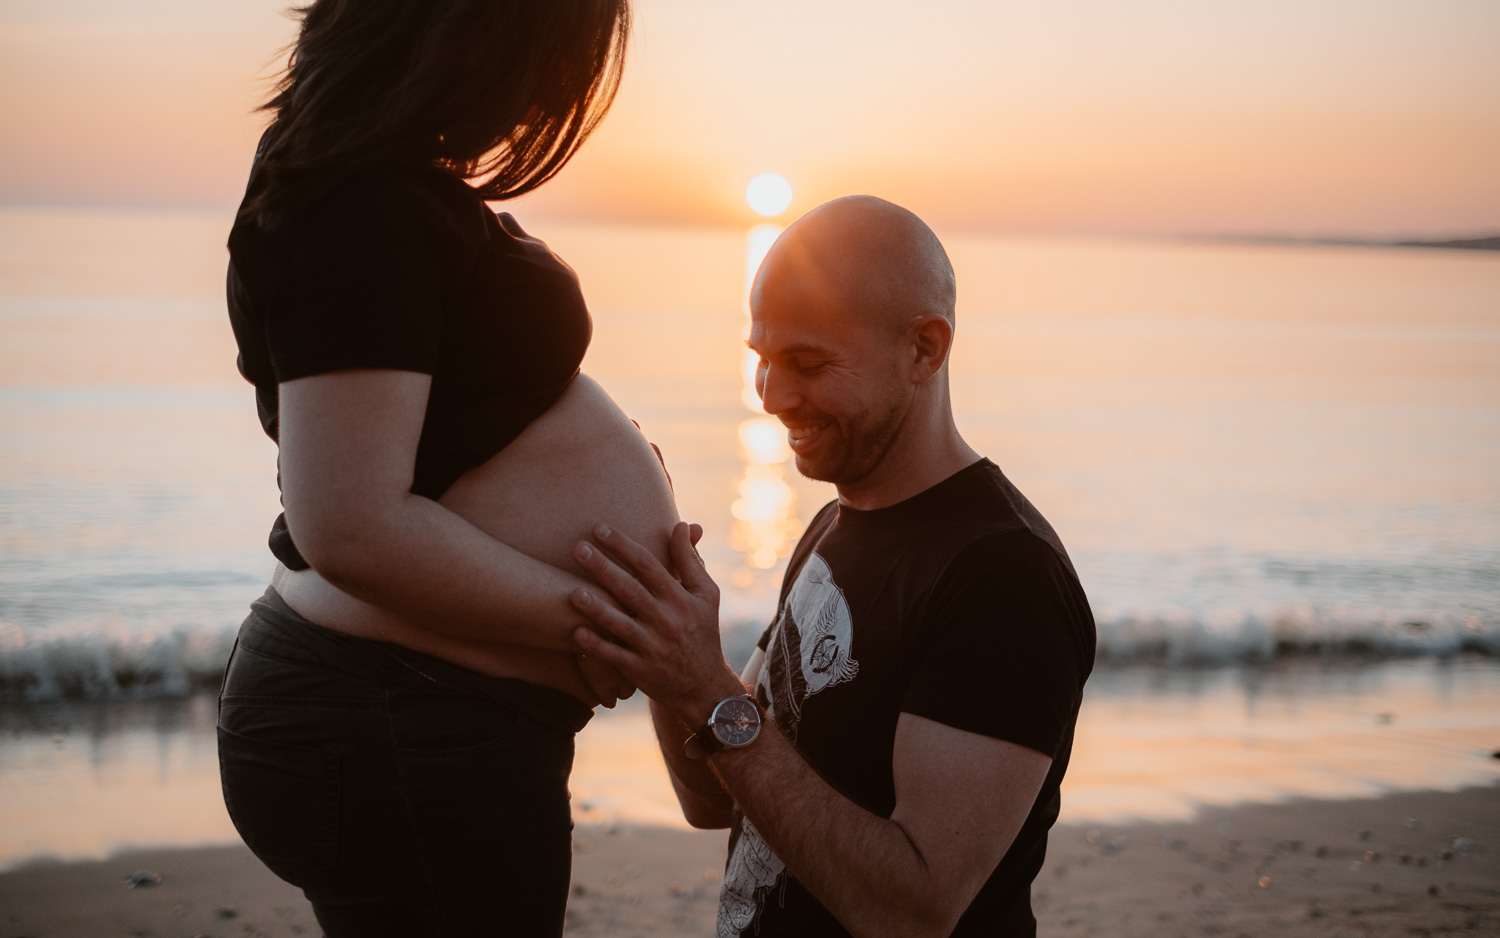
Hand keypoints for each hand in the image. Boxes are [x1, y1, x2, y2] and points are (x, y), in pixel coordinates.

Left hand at [570, 522, 742, 725]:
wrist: (704, 685)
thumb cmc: (701, 631)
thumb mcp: (706, 594)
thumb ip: (690, 559)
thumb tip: (681, 524)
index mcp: (680, 598)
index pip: (649, 565)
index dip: (624, 546)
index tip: (599, 529)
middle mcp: (666, 620)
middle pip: (630, 589)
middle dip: (603, 568)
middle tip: (577, 548)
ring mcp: (652, 646)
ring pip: (620, 624)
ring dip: (596, 608)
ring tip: (572, 591)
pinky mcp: (640, 670)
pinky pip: (614, 656)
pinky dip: (596, 646)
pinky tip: (576, 633)